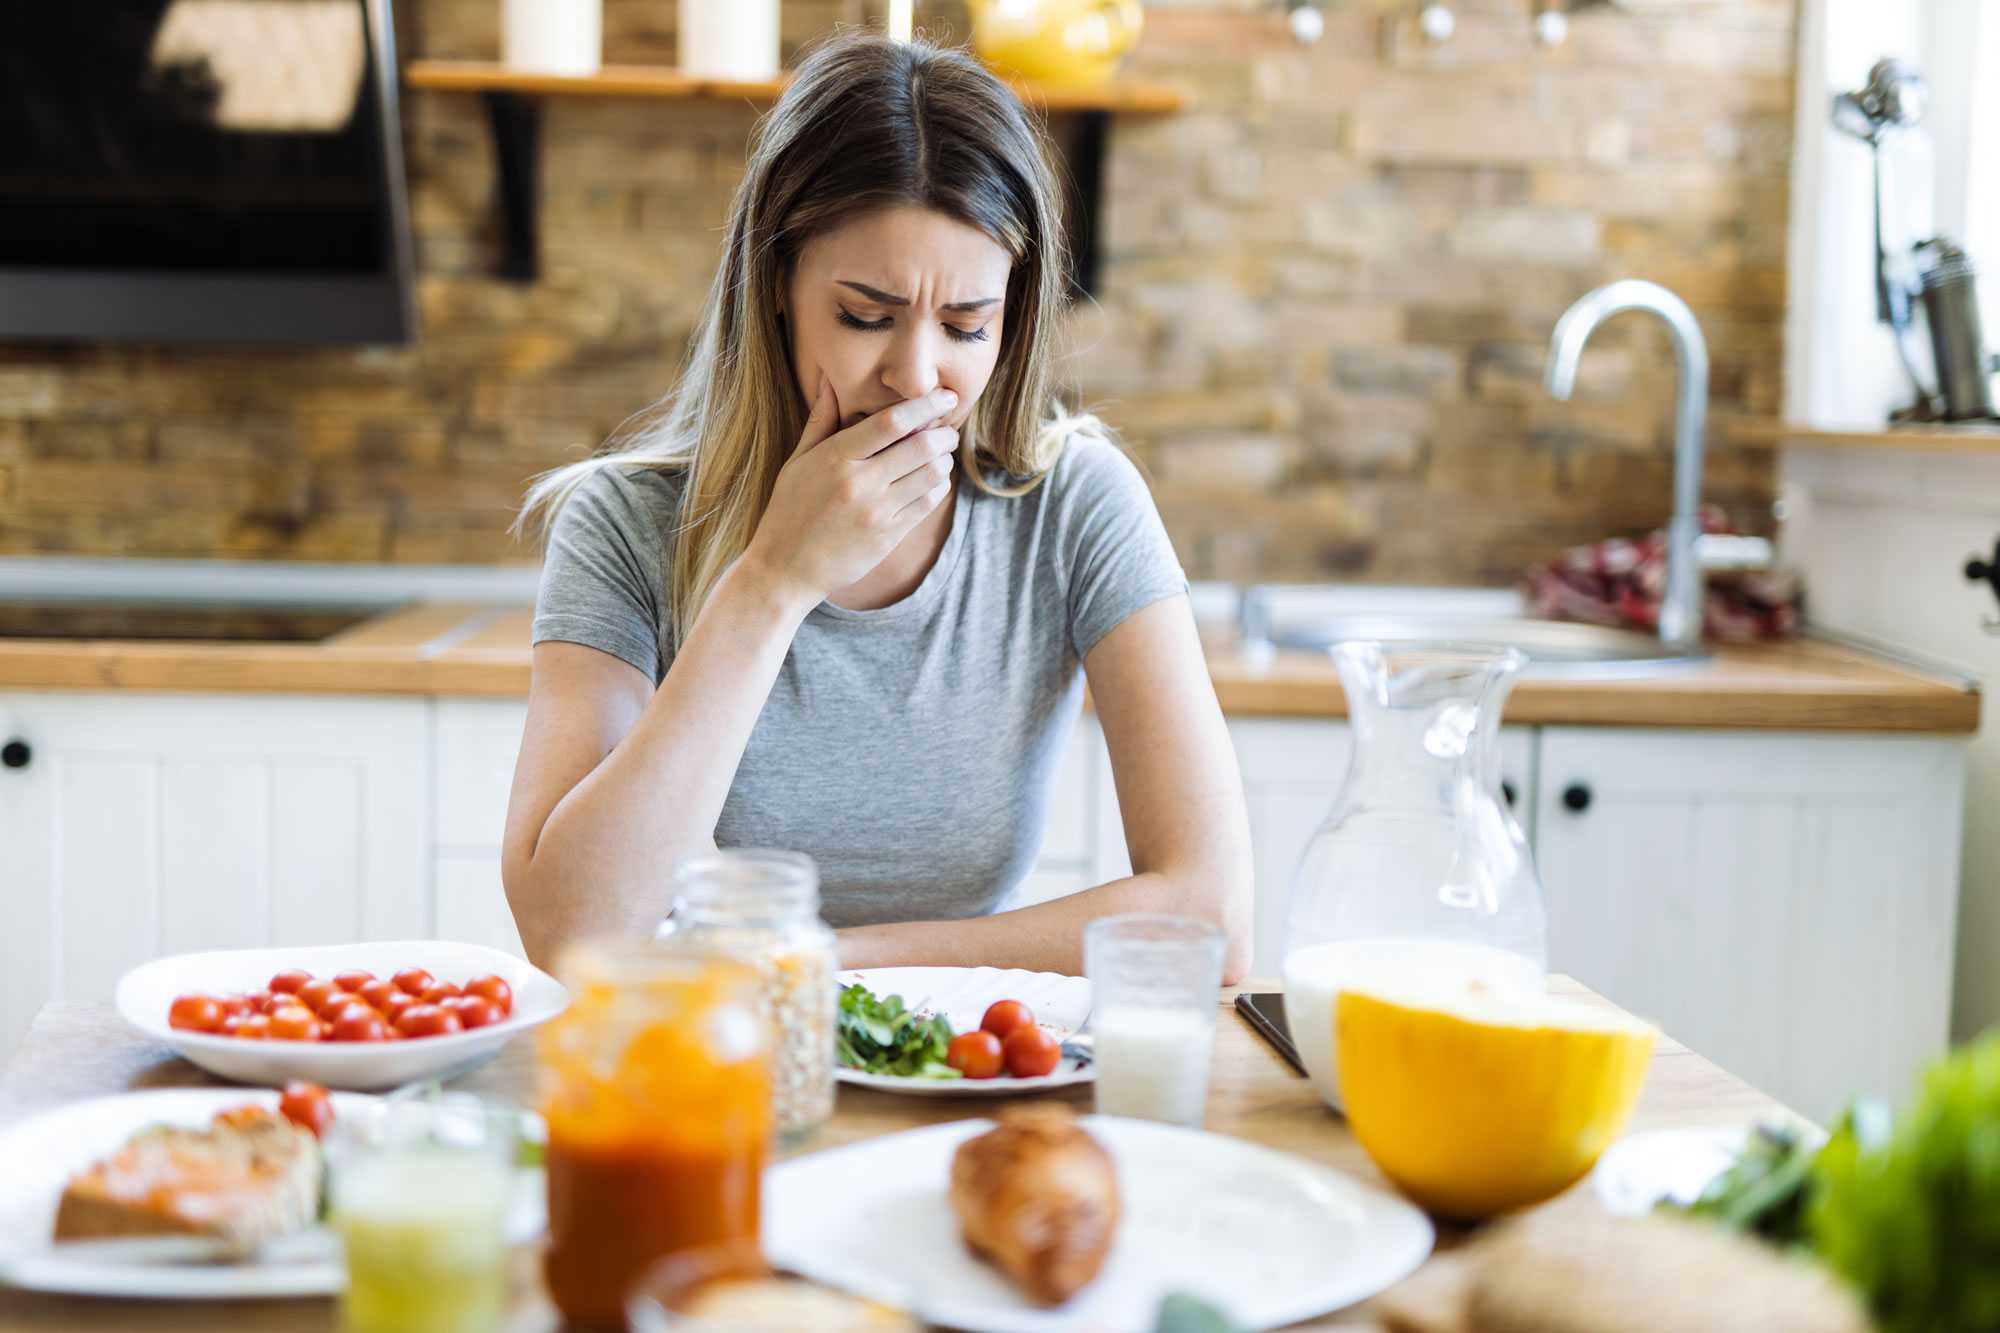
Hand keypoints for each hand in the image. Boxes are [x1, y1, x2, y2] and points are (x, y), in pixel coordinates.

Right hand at [743, 377, 959, 607]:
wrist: (785, 569)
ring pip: (931, 476)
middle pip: (920, 446)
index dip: (925, 404)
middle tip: (948, 429)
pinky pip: (927, 504)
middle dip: (943, 433)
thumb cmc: (788, 510)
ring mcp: (876, 513)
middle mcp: (859, 483)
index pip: (891, 422)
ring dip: (944, 460)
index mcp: (835, 458)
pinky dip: (938, 487)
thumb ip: (820, 421)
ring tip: (941, 455)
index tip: (945, 395)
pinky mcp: (888, 537)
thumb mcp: (797, 462)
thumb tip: (830, 380)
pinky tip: (933, 481)